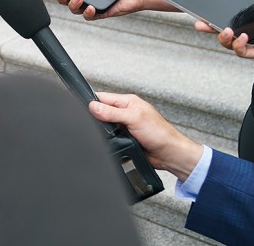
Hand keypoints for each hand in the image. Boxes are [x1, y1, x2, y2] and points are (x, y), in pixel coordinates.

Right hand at [88, 93, 202, 180]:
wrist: (169, 154)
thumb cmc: (160, 133)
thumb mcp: (134, 118)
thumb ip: (112, 112)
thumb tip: (93, 106)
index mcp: (128, 102)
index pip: (103, 98)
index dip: (92, 103)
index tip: (84, 110)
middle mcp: (125, 113)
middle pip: (101, 112)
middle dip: (97, 119)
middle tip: (97, 125)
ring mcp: (124, 126)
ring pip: (104, 127)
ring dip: (103, 132)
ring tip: (107, 135)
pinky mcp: (124, 139)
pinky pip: (110, 139)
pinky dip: (108, 142)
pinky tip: (110, 144)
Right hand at [200, 0, 253, 64]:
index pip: (234, 12)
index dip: (218, 12)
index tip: (206, 8)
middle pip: (226, 28)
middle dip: (210, 27)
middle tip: (200, 23)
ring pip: (230, 42)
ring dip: (223, 37)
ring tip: (226, 30)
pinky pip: (243, 52)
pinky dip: (238, 46)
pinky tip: (243, 37)